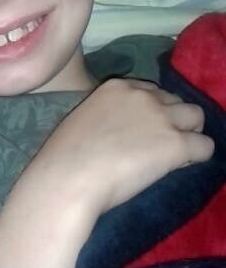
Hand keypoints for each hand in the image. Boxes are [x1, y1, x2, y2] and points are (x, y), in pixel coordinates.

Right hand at [38, 78, 213, 215]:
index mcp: (117, 87)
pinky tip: (176, 169)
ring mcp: (162, 119)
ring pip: (197, 118)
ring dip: (188, 135)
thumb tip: (119, 132)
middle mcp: (143, 96)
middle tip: (156, 147)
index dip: (151, 114)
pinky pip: (206, 146)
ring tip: (172, 156)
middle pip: (176, 102)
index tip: (141, 133)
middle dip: (171, 122)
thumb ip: (107, 117)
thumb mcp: (83, 121)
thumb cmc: (62, 159)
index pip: (151, 92)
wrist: (66, 180)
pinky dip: (196, 158)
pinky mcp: (176, 144)